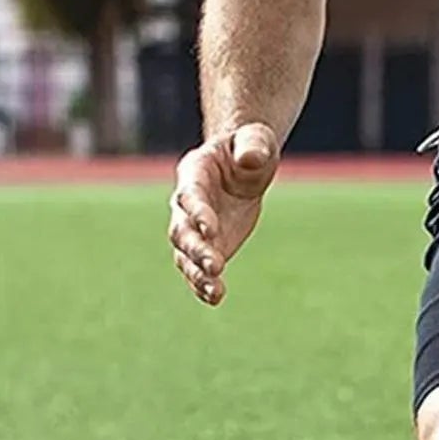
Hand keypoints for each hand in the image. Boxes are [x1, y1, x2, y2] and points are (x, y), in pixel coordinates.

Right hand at [168, 123, 279, 305]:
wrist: (242, 169)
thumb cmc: (248, 149)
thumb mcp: (256, 141)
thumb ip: (253, 146)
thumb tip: (250, 159)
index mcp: (195, 173)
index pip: (191, 195)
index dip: (198, 212)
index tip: (210, 229)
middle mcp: (186, 203)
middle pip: (182, 230)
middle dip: (196, 249)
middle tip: (215, 266)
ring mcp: (193, 229)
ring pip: (185, 255)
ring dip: (197, 274)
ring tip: (215, 291)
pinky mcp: (205, 248)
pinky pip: (197, 270)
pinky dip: (203, 285)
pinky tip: (214, 298)